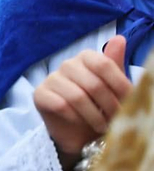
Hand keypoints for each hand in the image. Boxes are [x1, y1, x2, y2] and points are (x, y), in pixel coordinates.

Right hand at [34, 36, 131, 165]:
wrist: (78, 131)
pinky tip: (81, 123)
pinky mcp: (40, 95)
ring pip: (77, 97)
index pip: (104, 64)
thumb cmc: (98, 106)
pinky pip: (60, 105)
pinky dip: (75, 118)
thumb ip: (115, 64)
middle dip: (109, 106)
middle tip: (117, 120)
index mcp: (86, 58)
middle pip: (93, 84)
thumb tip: (119, 39)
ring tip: (103, 126)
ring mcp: (51, 79)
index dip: (119, 86)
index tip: (130, 102)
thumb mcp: (112, 87)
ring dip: (94, 116)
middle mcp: (67, 65)